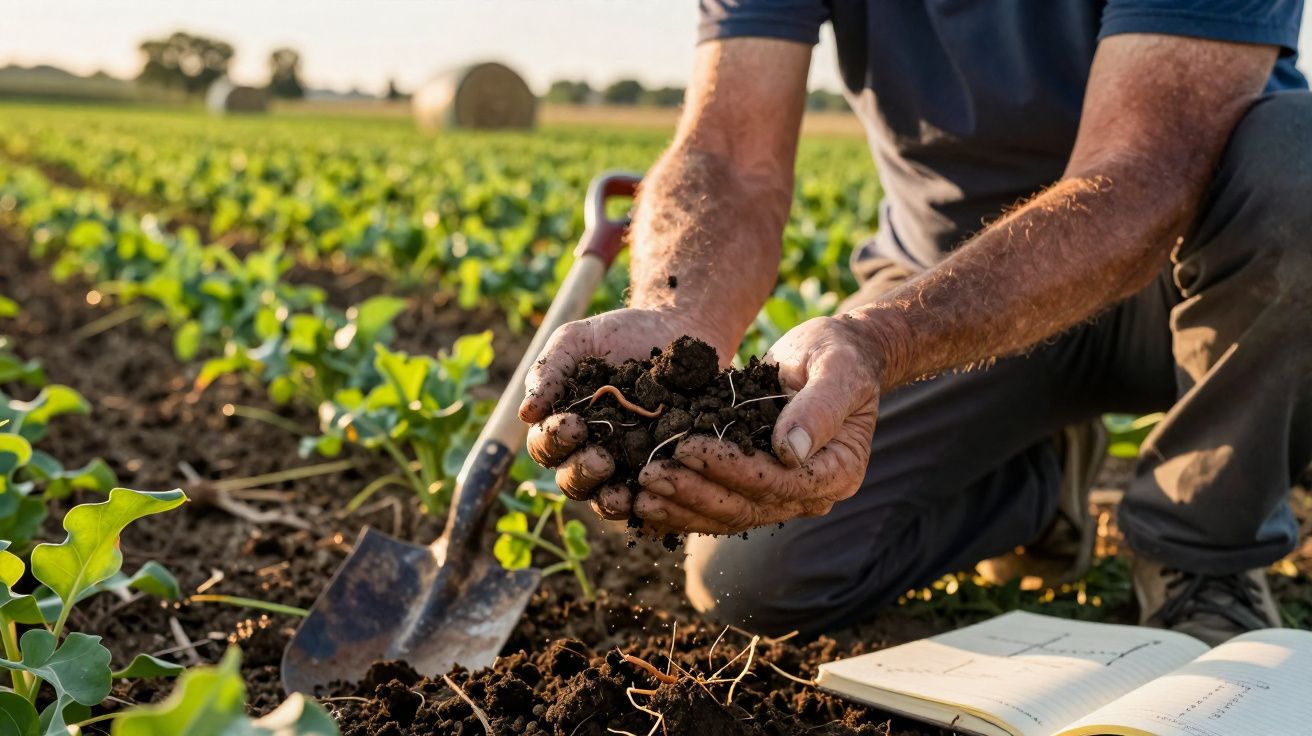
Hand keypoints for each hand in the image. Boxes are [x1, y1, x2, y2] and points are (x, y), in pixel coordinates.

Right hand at [519, 307, 729, 514]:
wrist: (678, 328)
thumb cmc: (621, 334)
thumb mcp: (579, 340)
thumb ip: (550, 370)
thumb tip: (525, 413)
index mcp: (563, 424)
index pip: (545, 445)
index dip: (554, 440)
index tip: (573, 425)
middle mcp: (590, 451)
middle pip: (572, 480)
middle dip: (582, 473)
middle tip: (600, 459)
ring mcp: (627, 466)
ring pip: (606, 498)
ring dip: (609, 499)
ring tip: (621, 490)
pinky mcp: (662, 471)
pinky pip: (651, 499)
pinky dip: (649, 504)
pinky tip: (656, 496)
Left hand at [631, 315, 881, 533]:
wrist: (834, 355)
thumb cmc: (839, 354)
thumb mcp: (836, 369)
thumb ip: (819, 408)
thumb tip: (790, 451)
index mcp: (838, 471)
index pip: (779, 483)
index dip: (731, 468)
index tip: (688, 446)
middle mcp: (809, 494)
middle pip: (747, 508)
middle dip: (695, 492)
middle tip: (649, 475)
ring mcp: (780, 496)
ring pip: (727, 515)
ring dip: (681, 507)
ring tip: (640, 494)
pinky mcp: (753, 487)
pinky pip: (716, 506)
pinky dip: (680, 507)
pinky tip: (644, 504)